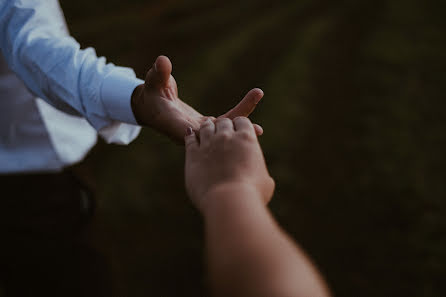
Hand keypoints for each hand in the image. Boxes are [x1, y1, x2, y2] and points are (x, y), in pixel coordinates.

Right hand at [131, 56, 263, 142]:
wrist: (151, 106)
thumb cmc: (150, 94)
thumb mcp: (153, 83)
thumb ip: (159, 74)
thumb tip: (162, 61)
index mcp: (175, 124)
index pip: (193, 132)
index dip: (212, 134)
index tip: (233, 133)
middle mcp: (190, 131)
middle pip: (215, 134)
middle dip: (235, 130)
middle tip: (258, 129)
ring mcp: (199, 129)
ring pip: (222, 129)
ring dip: (241, 121)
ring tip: (260, 120)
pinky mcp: (205, 125)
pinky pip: (224, 124)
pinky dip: (237, 119)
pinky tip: (254, 121)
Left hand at [184, 117, 274, 211]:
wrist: (228, 201)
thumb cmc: (252, 194)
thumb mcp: (265, 181)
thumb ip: (259, 171)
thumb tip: (259, 177)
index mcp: (247, 138)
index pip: (242, 122)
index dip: (241, 126)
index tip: (239, 131)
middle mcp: (227, 137)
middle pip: (223, 122)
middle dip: (224, 126)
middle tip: (223, 131)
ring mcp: (208, 144)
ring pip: (206, 127)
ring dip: (207, 128)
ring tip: (206, 129)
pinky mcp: (193, 154)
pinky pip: (190, 139)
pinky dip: (190, 136)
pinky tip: (190, 135)